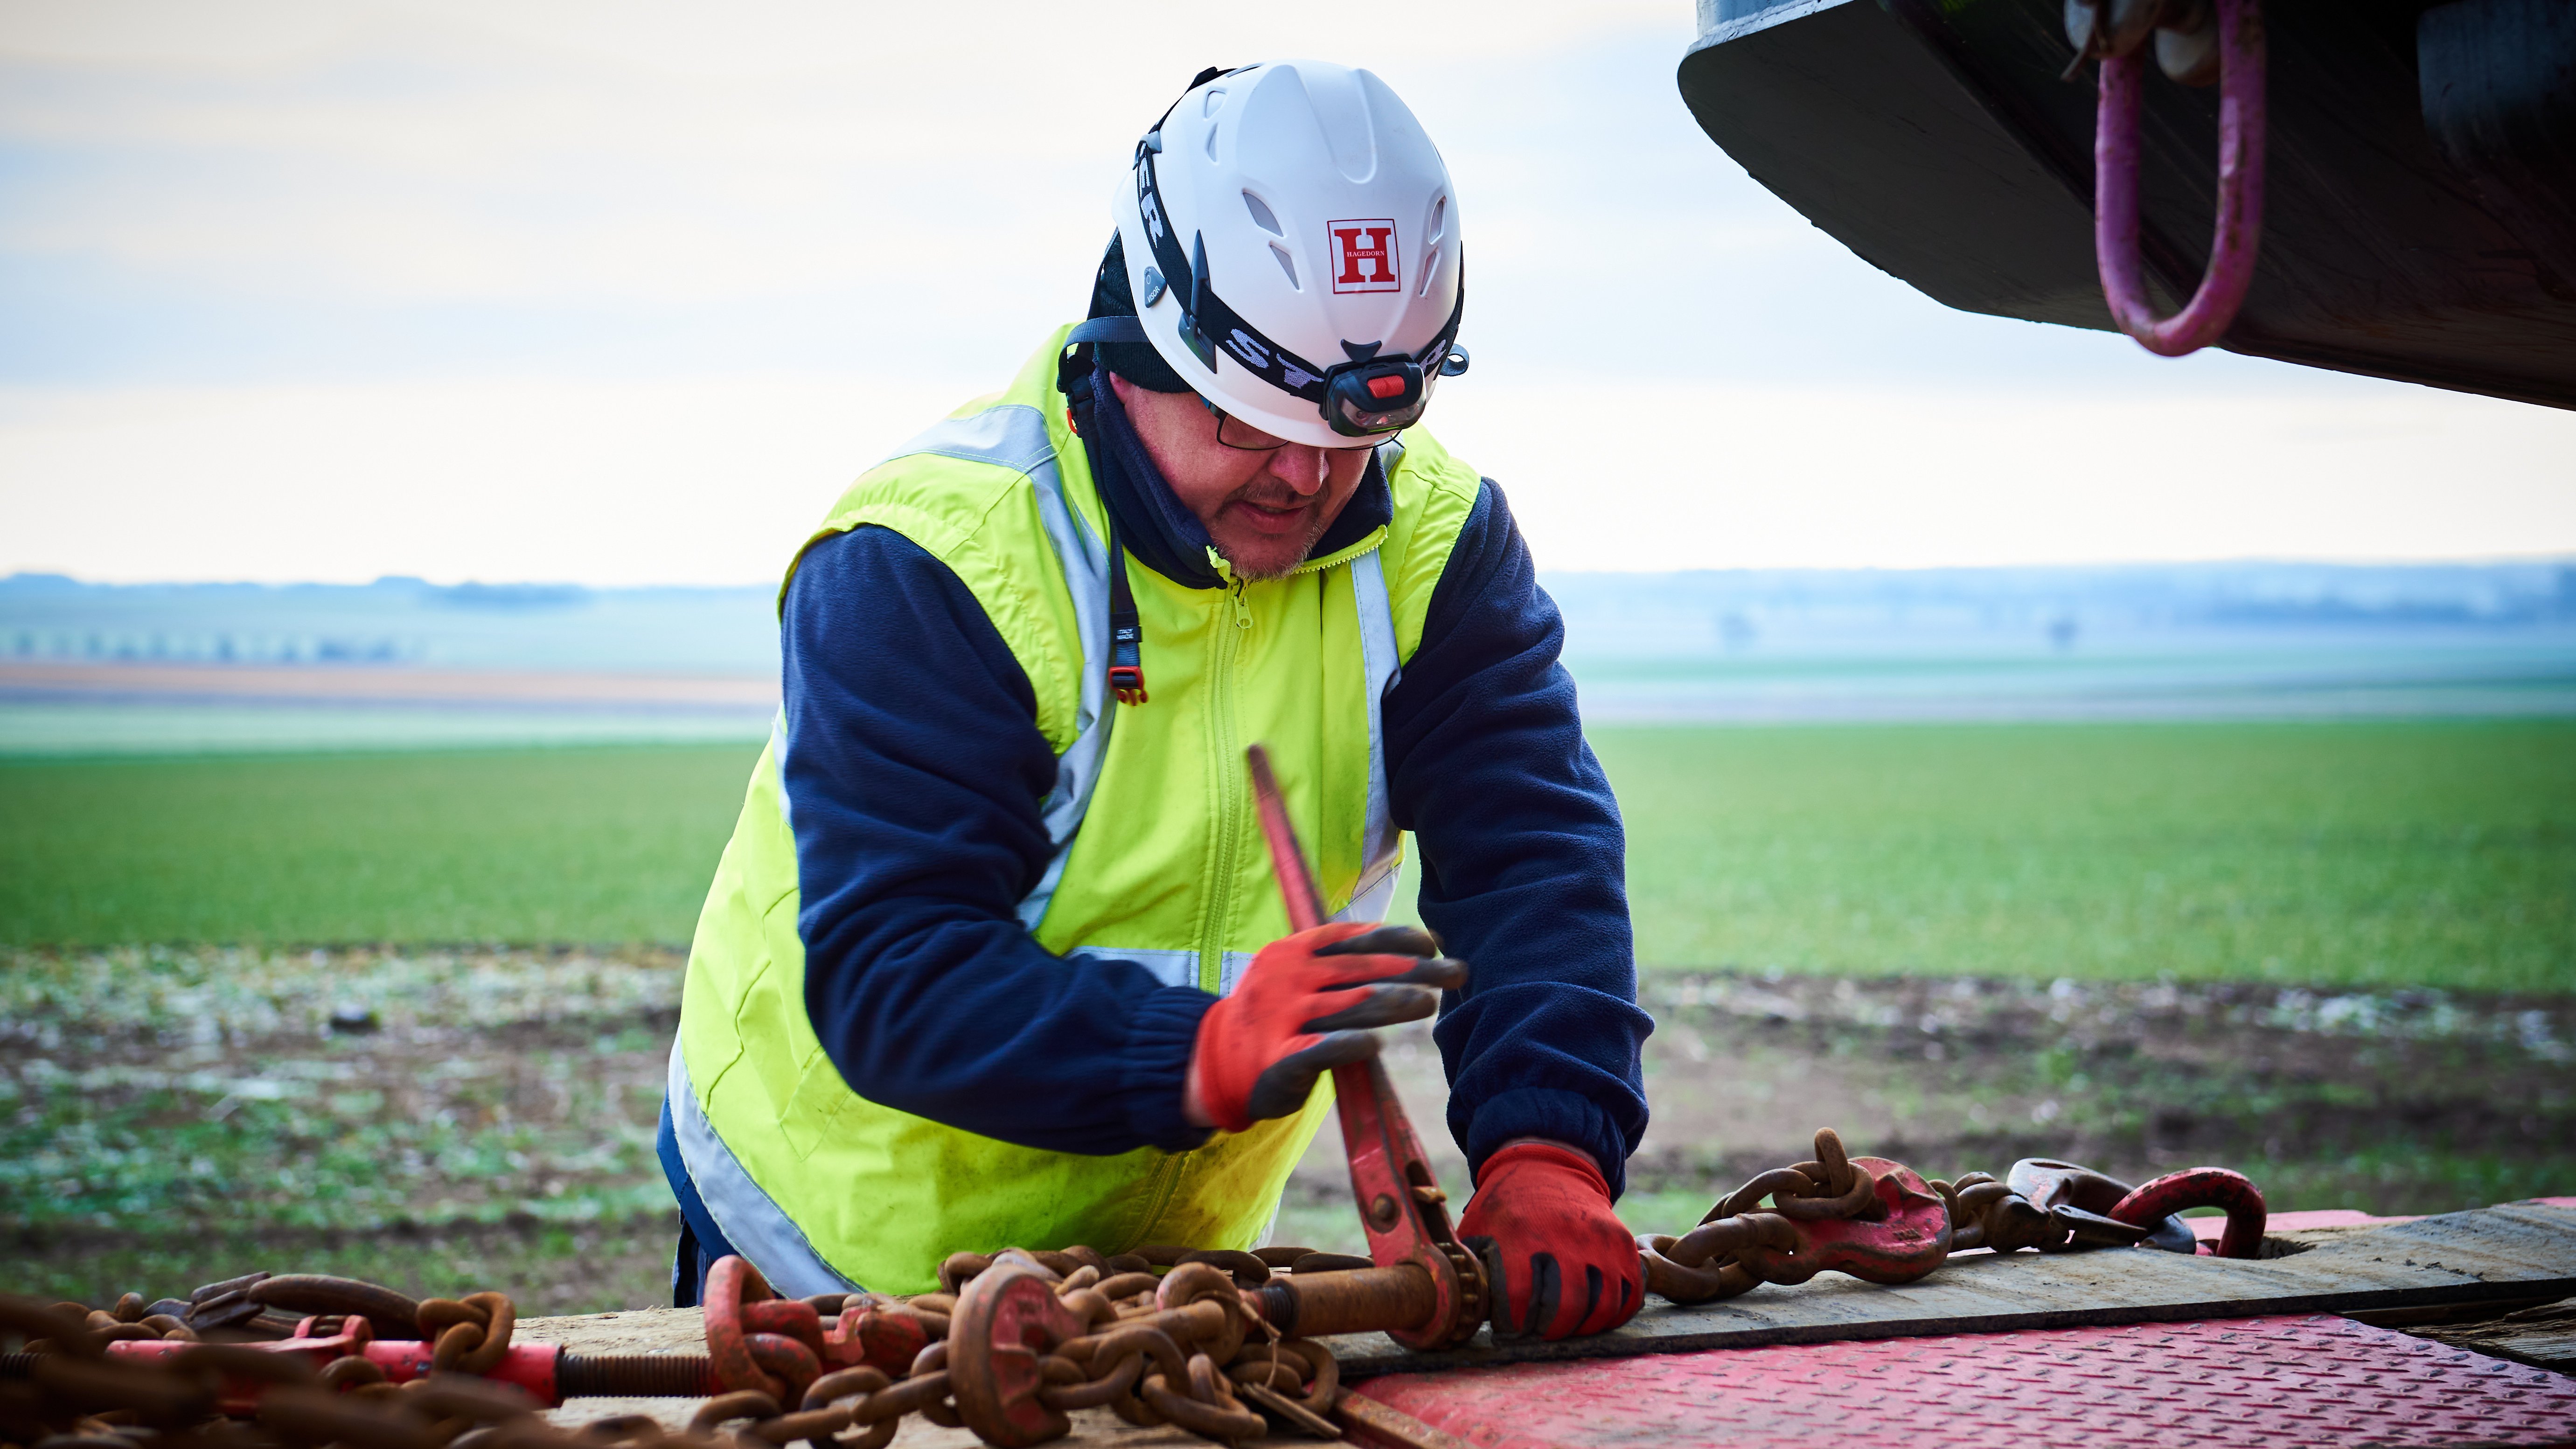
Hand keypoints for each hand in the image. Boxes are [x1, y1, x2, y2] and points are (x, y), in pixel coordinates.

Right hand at [1186, 922, 1463, 1132]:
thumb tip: (1417, 947)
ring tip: (1430, 1003)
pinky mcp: (1278, 1061)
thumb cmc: (1277, 1014)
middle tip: (1458, 972)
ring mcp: (1281, 1018)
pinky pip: (1318, 1051)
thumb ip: (1345, 963)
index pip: (1354, 937)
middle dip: (1415, 970)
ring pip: (1348, 1006)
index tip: (1433, 943)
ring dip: (1394, 1002)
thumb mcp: (1299, 975)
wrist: (1216, 1061)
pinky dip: (1348, 1045)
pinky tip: (1376, 1045)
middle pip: (1362, 970)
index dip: (1397, 937)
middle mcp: (1288, 978)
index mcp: (1295, 950)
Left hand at [1458, 1140, 1641, 1340]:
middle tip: (1538, 1333)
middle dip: (1549, 1331)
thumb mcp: (1478, 1228)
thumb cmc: (1506, 1207)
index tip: (1510, 1329)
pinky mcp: (1622, 1243)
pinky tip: (1594, 1315)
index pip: (1519, 1296)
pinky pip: (1629, 1295)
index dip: (1514, 1323)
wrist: (1548, 1166)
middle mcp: (1564, 1235)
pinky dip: (1614, 1314)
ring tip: (1565, 1326)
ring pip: (1602, 1307)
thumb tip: (1467, 1312)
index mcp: (1519, 1233)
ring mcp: (1599, 1239)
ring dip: (1582, 1327)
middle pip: (1565, 1307)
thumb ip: (1475, 1269)